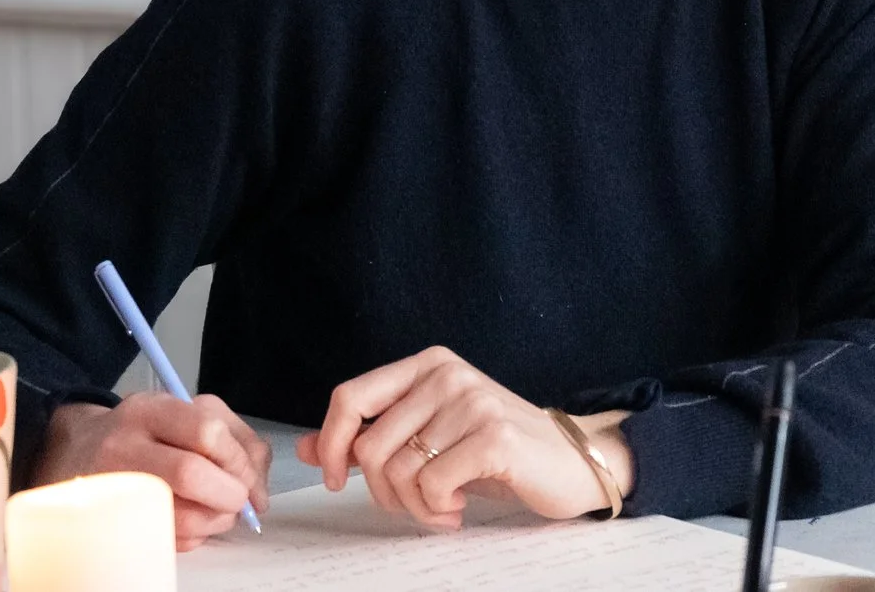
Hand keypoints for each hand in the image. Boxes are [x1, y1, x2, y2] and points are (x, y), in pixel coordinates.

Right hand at [38, 394, 270, 550]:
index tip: (246, 474)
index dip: (237, 459)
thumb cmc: (145, 432)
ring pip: (177, 515)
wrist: (75, 451)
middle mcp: (124, 444)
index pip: (206, 431)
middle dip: (229, 494)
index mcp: (150, 410)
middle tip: (238, 500)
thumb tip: (258, 494)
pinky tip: (192, 523)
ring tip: (219, 513)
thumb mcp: (186, 413)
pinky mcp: (110, 521)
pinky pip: (163, 538)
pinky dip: (192, 536)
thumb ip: (235, 440)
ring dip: (214, 521)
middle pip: (191, 474)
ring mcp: (112, 486)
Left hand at [296, 346, 633, 531]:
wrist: (571, 460)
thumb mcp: (428, 438)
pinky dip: (437, 509)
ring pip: (399, 471)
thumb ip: (369, 438)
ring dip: (412, 506)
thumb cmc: (496, 451)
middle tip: (412, 503)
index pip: (349, 397)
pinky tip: (460, 505)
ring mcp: (473, 401)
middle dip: (381, 492)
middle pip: (370, 446)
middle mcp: (448, 373)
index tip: (335, 478)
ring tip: (441, 506)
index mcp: (428, 364)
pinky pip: (431, 485)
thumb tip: (303, 448)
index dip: (329, 444)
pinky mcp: (495, 436)